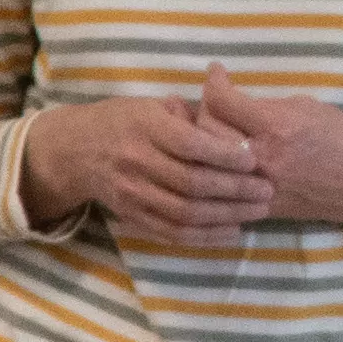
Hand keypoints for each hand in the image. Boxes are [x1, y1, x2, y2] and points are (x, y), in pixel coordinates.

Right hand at [19, 91, 268, 242]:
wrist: (75, 152)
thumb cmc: (122, 122)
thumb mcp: (148, 105)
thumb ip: (186, 114)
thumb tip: (229, 120)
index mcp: (143, 128)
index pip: (188, 144)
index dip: (224, 154)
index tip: (253, 158)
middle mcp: (136, 162)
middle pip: (191, 183)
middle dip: (235, 189)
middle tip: (266, 189)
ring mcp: (133, 194)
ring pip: (185, 213)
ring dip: (227, 215)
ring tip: (257, 210)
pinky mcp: (133, 216)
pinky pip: (172, 233)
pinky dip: (205, 237)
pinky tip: (232, 231)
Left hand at [199, 66, 342, 238]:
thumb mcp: (309, 109)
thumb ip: (267, 106)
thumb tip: (235, 102)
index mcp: (278, 128)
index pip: (223, 102)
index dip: (213, 82)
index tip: (216, 72)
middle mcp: (262, 159)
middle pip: (206, 130)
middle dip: (202, 108)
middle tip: (212, 98)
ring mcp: (257, 188)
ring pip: (205, 162)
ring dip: (200, 141)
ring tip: (207, 125)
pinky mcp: (258, 208)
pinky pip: (219, 187)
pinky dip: (211, 169)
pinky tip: (213, 157)